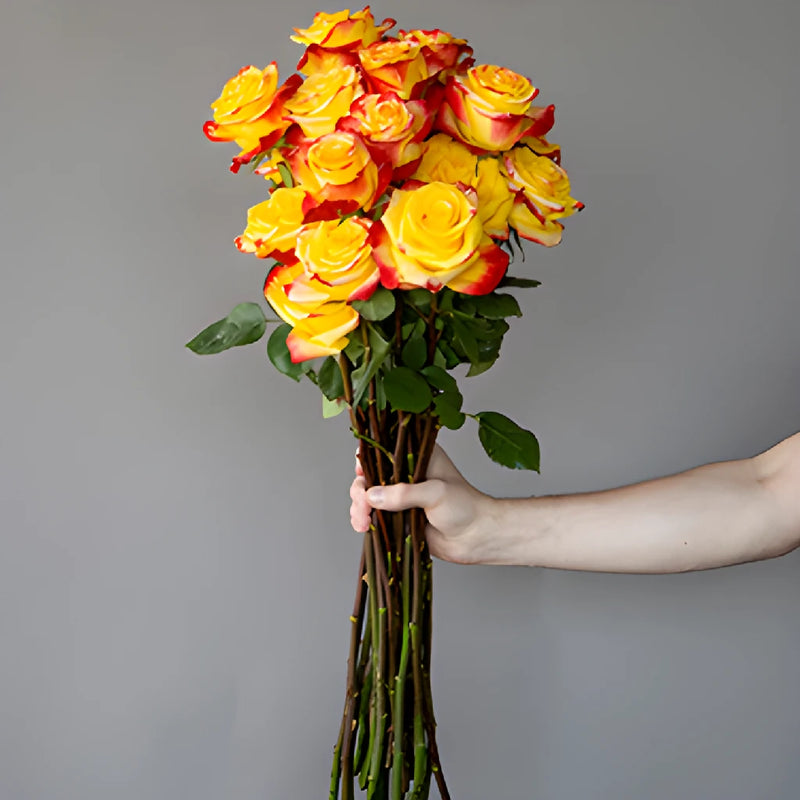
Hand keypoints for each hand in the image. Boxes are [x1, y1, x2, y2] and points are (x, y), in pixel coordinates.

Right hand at [349, 445, 495, 563]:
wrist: (475, 538)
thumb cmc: (464, 507)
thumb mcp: (436, 493)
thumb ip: (404, 493)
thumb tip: (372, 496)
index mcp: (417, 456)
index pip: (384, 448)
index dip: (367, 458)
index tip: (361, 472)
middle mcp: (405, 473)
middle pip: (369, 474)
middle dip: (360, 490)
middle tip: (363, 505)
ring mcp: (399, 495)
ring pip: (367, 495)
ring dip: (359, 507)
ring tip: (363, 522)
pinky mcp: (396, 516)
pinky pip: (372, 514)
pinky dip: (363, 520)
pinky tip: (363, 528)